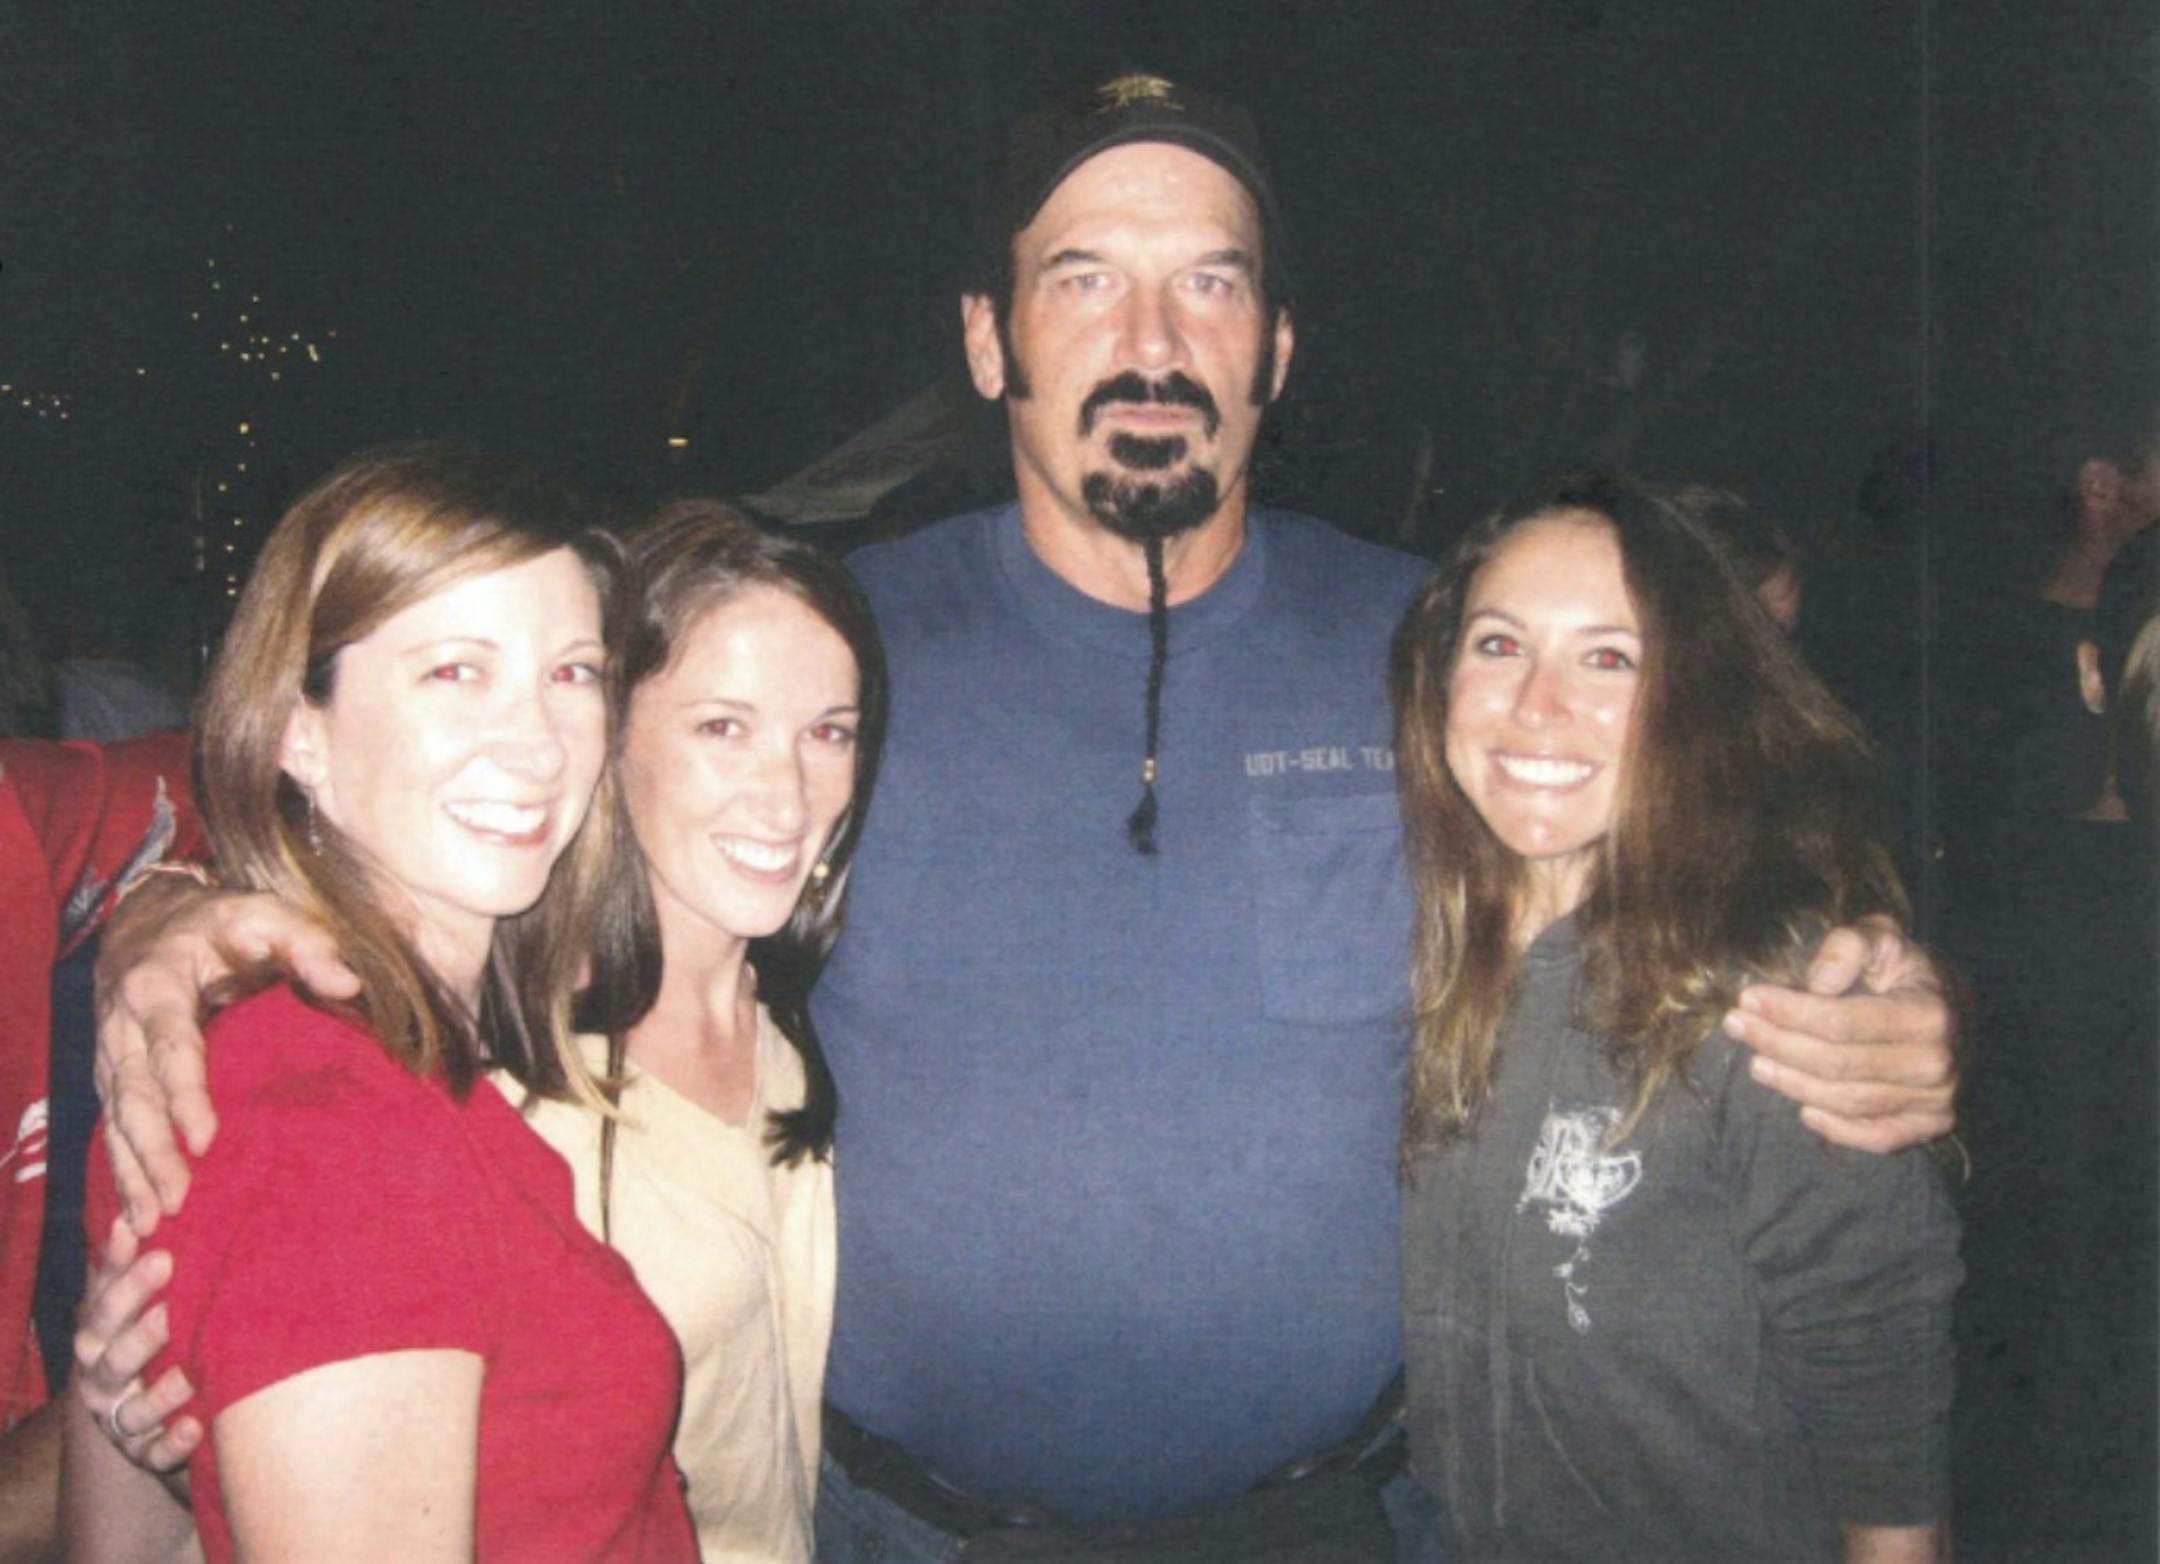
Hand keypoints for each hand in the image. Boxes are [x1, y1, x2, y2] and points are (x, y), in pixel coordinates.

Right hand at [73, 1218, 202, 1475]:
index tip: (158, 1249)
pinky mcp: (144, 1454)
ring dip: (159, 1392)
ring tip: (190, 1374)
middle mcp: (101, 1376)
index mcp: (100, 1332)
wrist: (164, 1410)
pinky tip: (195, 1426)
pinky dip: (172, 1443)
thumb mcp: (149, 1296)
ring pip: (131, 1410)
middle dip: (141, 1330)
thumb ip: (147, 1255)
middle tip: (175, 1310)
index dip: (124, 1275)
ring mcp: (120, 1419)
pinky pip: (153, 1454)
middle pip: (112, 1354)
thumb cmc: (162, 1333)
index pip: (105, 1302)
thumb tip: (151, 1201)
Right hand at [95, 877, 355, 1227]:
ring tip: (152, 1221)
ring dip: (132, 1172)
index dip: (184, 1096)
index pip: (170, 1049)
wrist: (150, 919)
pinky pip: (111, 1128)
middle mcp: (123, 1026)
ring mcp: (111, 1054)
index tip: (204, 1141)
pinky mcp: (113, 1076)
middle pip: (132, 1097)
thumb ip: (307, 943)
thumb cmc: (221, 921)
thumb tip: (347, 983)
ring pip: (115, 1120)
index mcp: (156, 987)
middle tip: (176, 1200)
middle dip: (151, 1151)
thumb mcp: (265, 914)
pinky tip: (136, 1214)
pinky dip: (120, 1171)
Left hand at [1725, 918, 1958, 1153]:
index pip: (1841, 1021)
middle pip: (1837, 1064)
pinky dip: (1838, 1130)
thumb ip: (1850, 945)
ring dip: (1793, 1085)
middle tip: (1737, 1026)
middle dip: (1777, 1044)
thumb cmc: (1904, 971)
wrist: (1953, 1009)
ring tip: (1756, 1063)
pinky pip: (1878, 1138)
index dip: (1788, 1012)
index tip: (1747, 999)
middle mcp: (1936, 1062)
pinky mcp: (1931, 1124)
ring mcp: (1937, 1099)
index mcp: (1927, 1013)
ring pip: (1848, 1100)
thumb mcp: (1882, 938)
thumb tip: (1818, 984)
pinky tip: (1803, 1111)